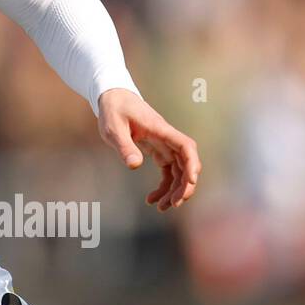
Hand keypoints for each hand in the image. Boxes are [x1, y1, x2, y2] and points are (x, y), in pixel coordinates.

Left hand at [96, 88, 200, 211]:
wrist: (112, 96)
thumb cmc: (113, 110)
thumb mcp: (113, 128)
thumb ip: (124, 146)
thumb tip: (135, 165)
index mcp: (160, 129)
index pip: (185, 146)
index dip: (192, 164)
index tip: (191, 181)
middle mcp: (166, 137)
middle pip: (186, 163)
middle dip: (184, 185)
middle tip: (174, 204)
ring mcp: (163, 144)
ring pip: (178, 170)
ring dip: (174, 190)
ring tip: (162, 207)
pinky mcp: (156, 149)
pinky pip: (167, 170)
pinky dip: (163, 185)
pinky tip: (152, 199)